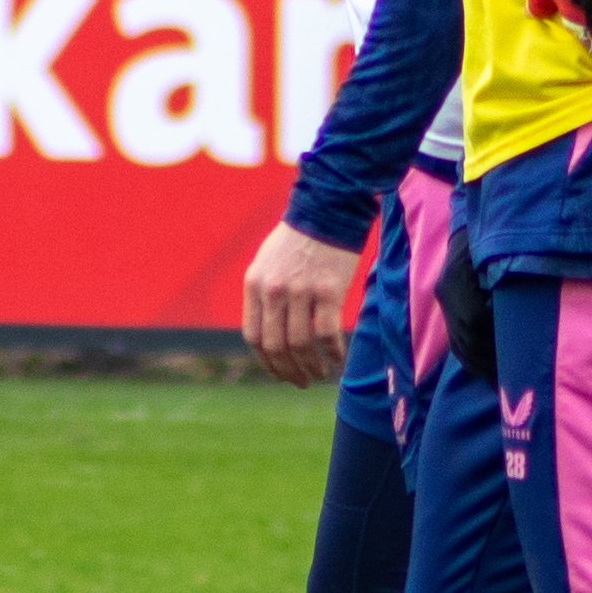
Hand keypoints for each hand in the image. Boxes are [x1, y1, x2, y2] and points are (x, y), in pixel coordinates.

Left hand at [245, 214, 362, 381]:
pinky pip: (328, 333)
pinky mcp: (328, 291)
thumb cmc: (298, 239)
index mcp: (254, 285)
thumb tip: (268, 335)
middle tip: (301, 381)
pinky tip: (338, 361)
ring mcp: (301, 291)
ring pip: (301, 345)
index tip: (280, 373)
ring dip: (311, 367)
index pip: (253, 336)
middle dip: (288, 371)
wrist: (327, 211)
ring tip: (320, 375)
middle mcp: (274, 290)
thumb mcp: (266, 263)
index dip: (266, 362)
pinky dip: (333, 353)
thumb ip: (263, 295)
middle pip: (276, 346)